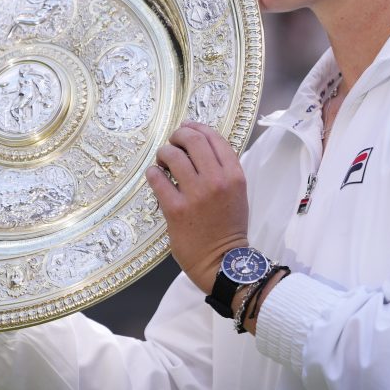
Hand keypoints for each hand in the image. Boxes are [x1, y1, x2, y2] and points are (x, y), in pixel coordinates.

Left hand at [145, 121, 249, 292]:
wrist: (222, 262)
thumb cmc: (228, 227)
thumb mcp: (236, 193)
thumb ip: (222, 169)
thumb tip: (197, 145)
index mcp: (234, 175)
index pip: (214, 138)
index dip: (197, 127)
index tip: (187, 128)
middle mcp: (216, 181)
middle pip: (193, 139)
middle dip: (178, 135)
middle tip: (172, 143)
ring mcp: (195, 194)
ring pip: (172, 155)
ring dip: (164, 153)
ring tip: (163, 162)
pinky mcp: (176, 209)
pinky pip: (157, 178)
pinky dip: (153, 173)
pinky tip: (156, 177)